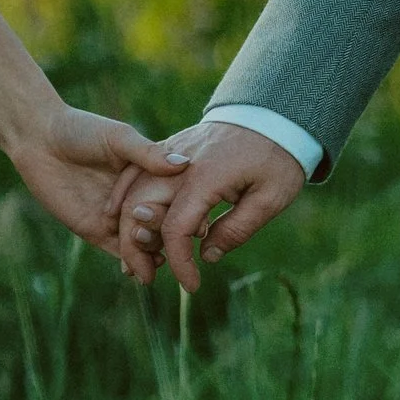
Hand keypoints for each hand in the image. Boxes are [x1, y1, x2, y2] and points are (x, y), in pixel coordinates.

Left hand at [6, 103, 186, 261]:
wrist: (40, 140)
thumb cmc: (81, 130)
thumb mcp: (119, 138)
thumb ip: (148, 154)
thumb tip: (184, 166)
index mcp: (147, 175)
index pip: (174, 198)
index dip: (189, 212)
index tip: (202, 225)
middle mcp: (136, 198)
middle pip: (160, 225)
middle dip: (171, 239)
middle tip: (181, 248)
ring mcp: (116, 216)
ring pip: (142, 242)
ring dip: (154, 255)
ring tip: (164, 262)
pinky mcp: (95, 230)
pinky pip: (119, 251)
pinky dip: (133, 262)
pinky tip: (146, 268)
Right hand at [118, 122, 306, 291]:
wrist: (272, 113)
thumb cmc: (277, 157)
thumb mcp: (270, 198)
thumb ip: (237, 229)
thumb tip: (206, 256)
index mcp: (206, 177)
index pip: (176, 228)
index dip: (179, 263)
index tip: (191, 285)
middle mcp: (181, 163)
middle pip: (139, 207)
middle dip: (136, 249)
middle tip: (145, 278)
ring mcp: (171, 152)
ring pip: (131, 190)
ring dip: (125, 226)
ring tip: (134, 258)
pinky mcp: (169, 149)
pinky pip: (135, 172)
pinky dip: (124, 197)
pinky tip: (123, 220)